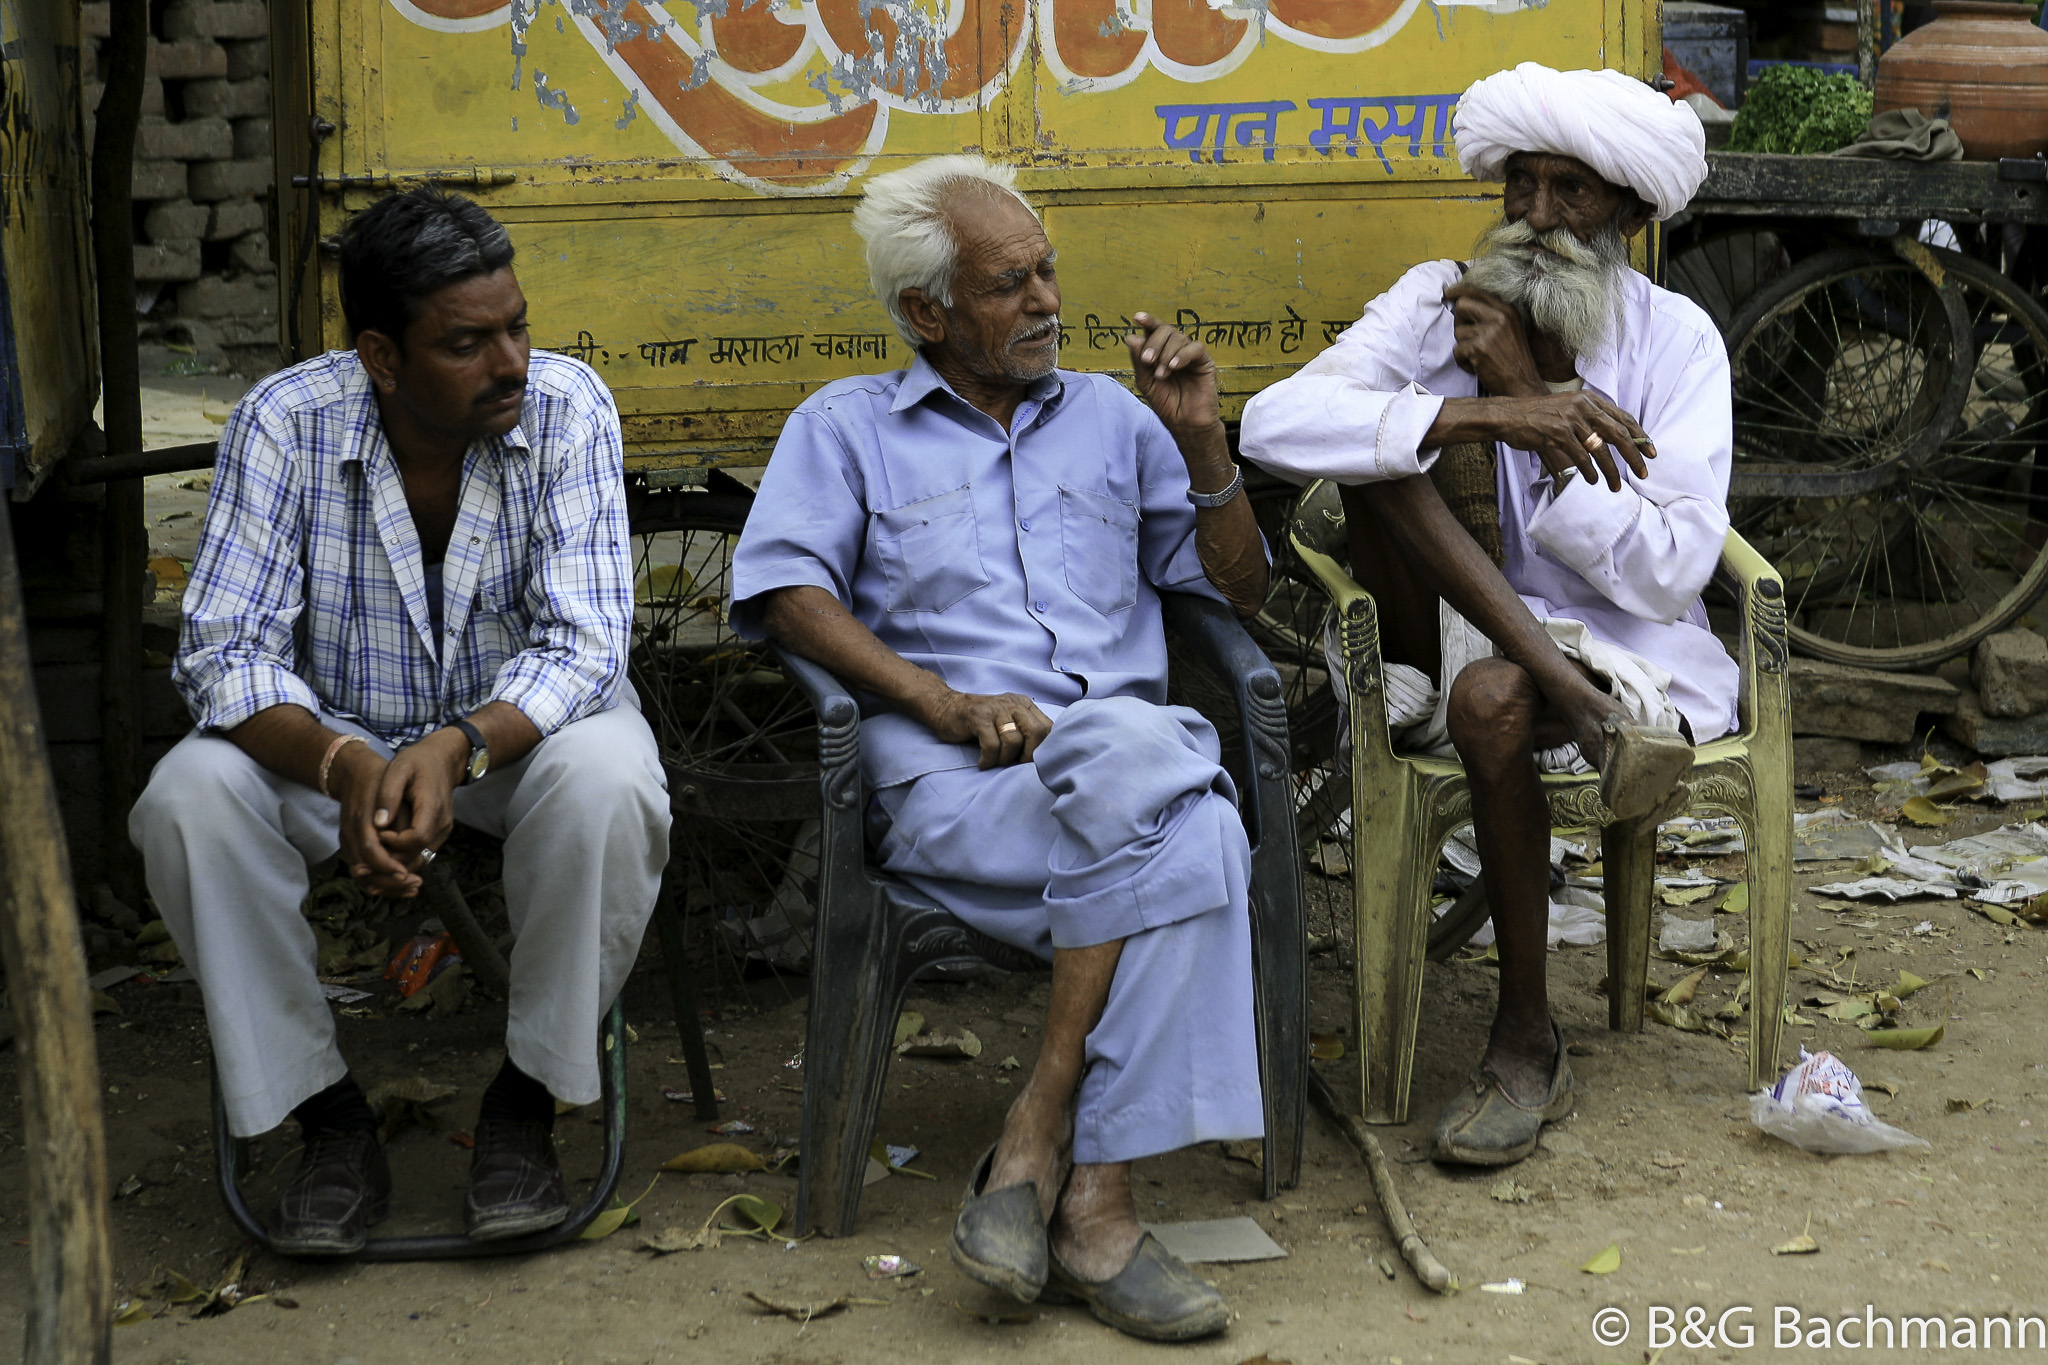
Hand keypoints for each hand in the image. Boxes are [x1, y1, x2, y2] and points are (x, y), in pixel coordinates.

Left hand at [331, 730, 462, 895]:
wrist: (442, 761)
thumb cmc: (417, 762)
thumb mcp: (398, 769)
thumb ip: (388, 795)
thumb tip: (378, 824)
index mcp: (432, 806)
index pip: (417, 838)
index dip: (395, 842)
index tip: (377, 833)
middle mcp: (442, 823)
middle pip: (418, 854)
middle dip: (391, 860)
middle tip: (366, 856)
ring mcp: (443, 830)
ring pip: (420, 857)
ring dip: (396, 862)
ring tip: (372, 857)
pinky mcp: (439, 833)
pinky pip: (421, 852)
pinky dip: (403, 856)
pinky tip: (384, 851)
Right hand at [917, 689, 1052, 768]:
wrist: (945, 707)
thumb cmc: (979, 721)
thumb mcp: (1007, 720)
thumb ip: (1024, 731)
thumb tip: (1043, 757)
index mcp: (1024, 705)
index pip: (1048, 727)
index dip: (1043, 749)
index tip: (1029, 761)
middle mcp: (1013, 704)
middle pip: (1036, 732)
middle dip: (1028, 755)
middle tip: (1016, 765)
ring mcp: (995, 709)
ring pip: (1013, 741)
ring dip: (1004, 759)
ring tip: (995, 762)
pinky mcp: (978, 717)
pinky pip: (991, 745)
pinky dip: (988, 760)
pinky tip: (983, 762)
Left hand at [1124, 312, 1219, 434]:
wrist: (1185, 423)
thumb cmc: (1166, 404)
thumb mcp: (1146, 382)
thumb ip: (1139, 361)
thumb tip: (1131, 337)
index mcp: (1160, 352)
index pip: (1154, 330)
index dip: (1148, 321)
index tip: (1138, 317)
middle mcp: (1175, 350)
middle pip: (1165, 330)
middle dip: (1154, 342)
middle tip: (1147, 360)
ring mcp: (1190, 354)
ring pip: (1179, 337)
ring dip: (1166, 354)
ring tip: (1162, 374)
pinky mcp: (1204, 362)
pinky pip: (1195, 348)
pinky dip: (1182, 355)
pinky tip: (1174, 366)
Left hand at [1442, 283, 1544, 396]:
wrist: (1522, 385)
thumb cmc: (1512, 360)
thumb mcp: (1509, 330)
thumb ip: (1491, 315)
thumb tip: (1460, 302)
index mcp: (1508, 310)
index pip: (1477, 291)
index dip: (1458, 290)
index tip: (1447, 292)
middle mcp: (1500, 316)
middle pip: (1462, 305)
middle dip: (1459, 322)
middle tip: (1468, 338)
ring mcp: (1490, 331)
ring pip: (1458, 331)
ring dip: (1463, 347)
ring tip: (1480, 357)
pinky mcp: (1479, 347)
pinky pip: (1457, 350)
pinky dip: (1463, 362)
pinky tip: (1478, 367)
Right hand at [1490, 391, 1655, 490]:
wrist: (1510, 415)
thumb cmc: (1539, 415)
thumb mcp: (1569, 408)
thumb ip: (1589, 420)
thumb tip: (1611, 440)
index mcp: (1590, 400)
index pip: (1624, 418)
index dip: (1641, 436)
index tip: (1650, 452)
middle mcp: (1584, 407)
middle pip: (1619, 434)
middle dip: (1634, 456)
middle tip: (1643, 472)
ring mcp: (1571, 419)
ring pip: (1601, 449)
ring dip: (1611, 471)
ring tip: (1615, 486)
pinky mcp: (1557, 433)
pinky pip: (1580, 457)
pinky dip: (1589, 471)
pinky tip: (1592, 480)